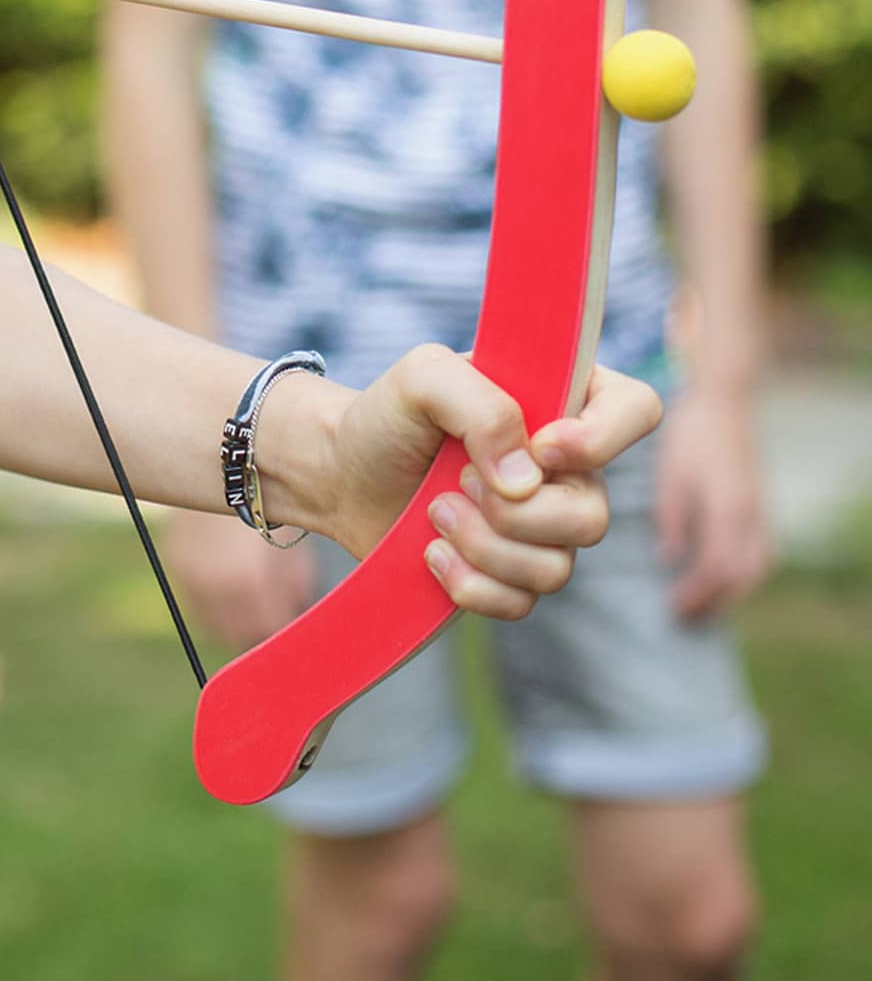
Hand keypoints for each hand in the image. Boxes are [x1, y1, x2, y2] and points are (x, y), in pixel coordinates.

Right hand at [167, 508, 310, 651]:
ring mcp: (191, 573)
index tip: (291, 623)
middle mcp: (214, 582)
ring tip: (253, 609)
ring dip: (233, 623)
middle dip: (258, 629)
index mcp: (248, 579)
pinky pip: (196, 603)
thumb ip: (294, 585)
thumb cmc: (268, 499)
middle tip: (273, 619)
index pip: (267, 628)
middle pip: (238, 632)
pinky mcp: (177, 562)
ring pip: (214, 623)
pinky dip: (212, 607)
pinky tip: (230, 594)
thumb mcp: (289, 543)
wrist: (227, 463)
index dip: (282, 627)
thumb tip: (296, 610)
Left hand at [315, 350, 663, 619]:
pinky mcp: (513, 573)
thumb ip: (478, 404)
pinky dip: (472, 585)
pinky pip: (522, 602)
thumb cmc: (388, 415)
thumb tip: (526, 479)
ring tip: (435, 512)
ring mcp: (545, 525)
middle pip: (594, 514)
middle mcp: (568, 468)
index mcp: (561, 399)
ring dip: (483, 544)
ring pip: (558, 566)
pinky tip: (433, 554)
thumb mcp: (422, 377)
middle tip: (457, 481)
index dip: (603, 439)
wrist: (343, 472)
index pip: (637, 410)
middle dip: (514, 512)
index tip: (542, 446)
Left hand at [654, 385, 771, 619]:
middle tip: (683, 616)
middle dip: (715, 601)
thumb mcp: (672, 474)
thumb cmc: (690, 436)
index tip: (673, 607)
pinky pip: (759, 553)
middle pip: (743, 575)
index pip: (720, 567)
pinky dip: (741, 573)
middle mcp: (752, 516)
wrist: (724, 404)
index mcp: (729, 508)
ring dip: (730, 591)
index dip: (698, 592)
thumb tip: (670, 559)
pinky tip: (719, 577)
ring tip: (699, 604)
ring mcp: (761, 512)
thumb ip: (672, 518)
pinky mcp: (759, 507)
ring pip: (756, 567)